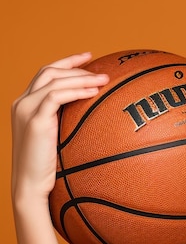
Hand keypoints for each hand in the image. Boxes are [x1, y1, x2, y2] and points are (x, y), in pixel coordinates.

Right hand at [11, 53, 108, 205]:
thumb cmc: (48, 170)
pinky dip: (75, 91)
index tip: (89, 57)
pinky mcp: (34, 120)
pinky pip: (56, 96)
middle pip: (50, 71)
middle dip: (78, 67)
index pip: (46, 74)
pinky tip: (93, 92)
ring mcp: (26, 109)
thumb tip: (98, 124)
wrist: (30, 186)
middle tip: (104, 71)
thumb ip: (69, 127)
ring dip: (81, 77)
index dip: (67, 63)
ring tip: (105, 79)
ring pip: (54, 80)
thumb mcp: (59, 143)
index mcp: (26, 105)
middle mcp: (22, 102)